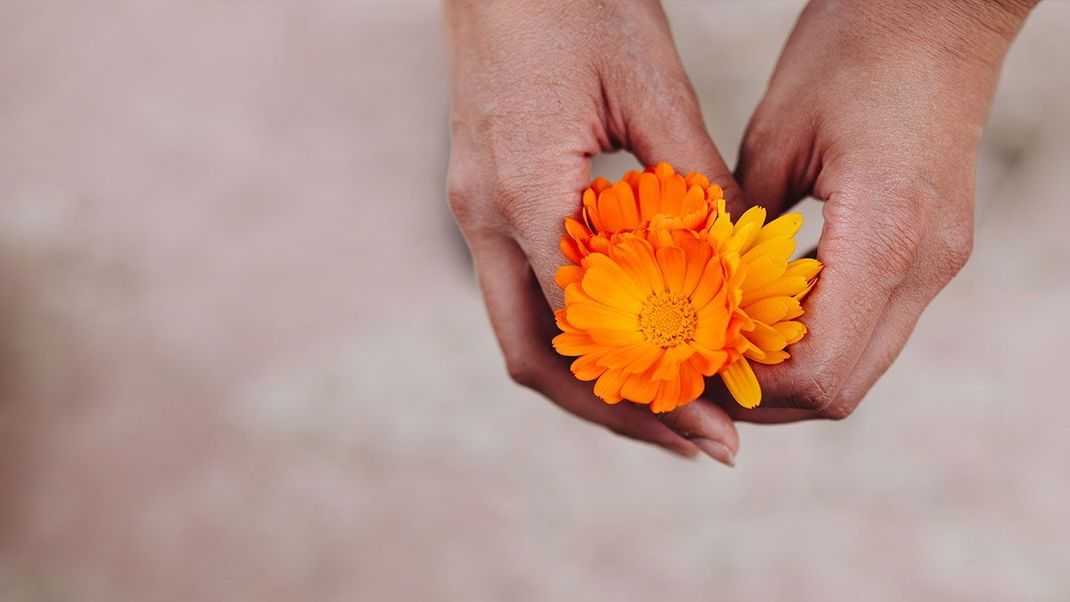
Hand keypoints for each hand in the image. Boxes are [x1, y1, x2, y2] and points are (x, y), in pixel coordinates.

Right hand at [444, 0, 742, 462]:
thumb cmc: (574, 3)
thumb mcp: (650, 85)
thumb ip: (692, 181)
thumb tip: (740, 264)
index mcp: (525, 189)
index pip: (584, 324)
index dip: (650, 383)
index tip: (712, 420)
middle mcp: (486, 216)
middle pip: (537, 359)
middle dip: (618, 414)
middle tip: (696, 444)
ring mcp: (476, 212)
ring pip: (525, 338)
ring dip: (595, 385)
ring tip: (669, 412)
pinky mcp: (485, 201)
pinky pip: (526, 297)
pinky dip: (580, 337)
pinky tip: (631, 344)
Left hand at [725, 0, 1034, 421]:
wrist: (940, 9)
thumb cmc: (852, 51)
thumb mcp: (775, 136)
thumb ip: (744, 229)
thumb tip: (707, 300)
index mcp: (884, 238)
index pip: (819, 372)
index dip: (748, 386)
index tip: (690, 365)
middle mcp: (924, 265)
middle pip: (841, 389)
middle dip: (763, 393)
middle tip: (697, 367)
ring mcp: (937, 262)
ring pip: (859, 365)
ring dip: (789, 369)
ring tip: (722, 343)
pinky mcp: (933, 251)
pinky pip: (870, 325)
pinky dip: (815, 334)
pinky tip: (765, 309)